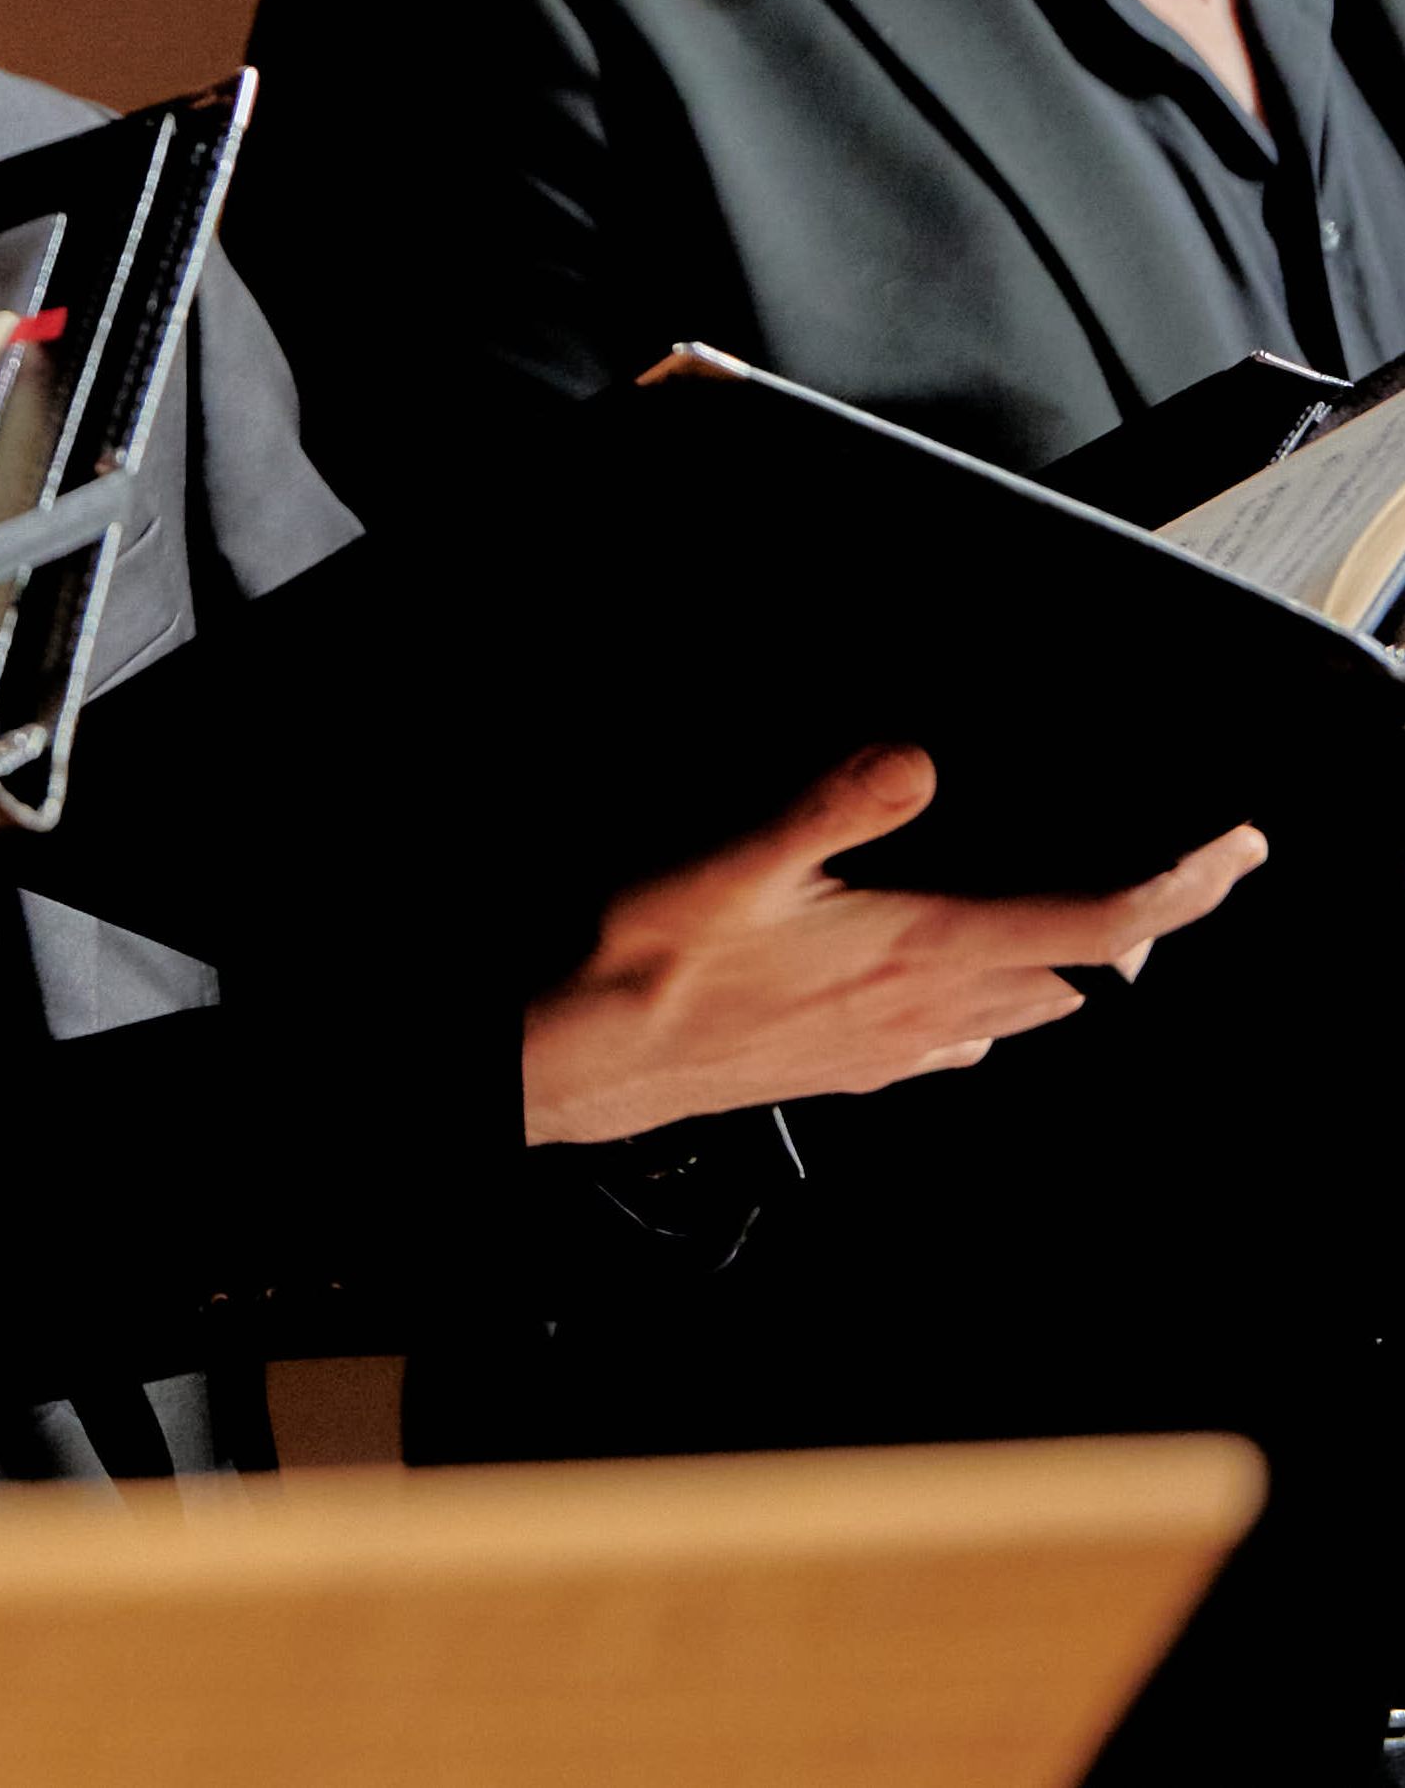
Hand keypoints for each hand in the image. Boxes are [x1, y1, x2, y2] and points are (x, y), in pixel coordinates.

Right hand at [517, 746, 1266, 1145]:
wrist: (594, 1051)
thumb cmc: (654, 965)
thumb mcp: (739, 857)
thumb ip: (839, 803)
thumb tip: (921, 759)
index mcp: (921, 951)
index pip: (1100, 929)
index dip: (1185, 889)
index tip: (1232, 854)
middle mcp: (928, 1009)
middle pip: (1085, 977)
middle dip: (1139, 927)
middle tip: (1164, 874)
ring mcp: (897, 1047)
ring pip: (1033, 1014)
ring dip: (1072, 968)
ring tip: (1077, 919)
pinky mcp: (859, 1068)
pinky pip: (963, 1043)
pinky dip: (993, 1008)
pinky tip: (960, 989)